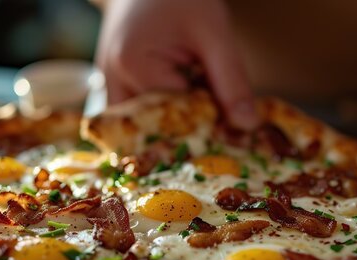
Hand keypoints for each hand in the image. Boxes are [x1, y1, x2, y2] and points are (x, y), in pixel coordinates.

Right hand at [96, 0, 259, 129]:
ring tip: (201, 109)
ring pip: (141, 125)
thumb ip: (231, 81)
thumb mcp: (215, 34)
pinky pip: (136, 112)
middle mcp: (113, 79)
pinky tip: (187, 100)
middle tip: (221, 126)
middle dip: (187, 129)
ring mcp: (109, 80)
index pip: (174, 116)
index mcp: (133, 66)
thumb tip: (247, 126)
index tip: (234, 126)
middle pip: (152, 127)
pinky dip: (161, 112)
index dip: (207, 122)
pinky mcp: (114, 80)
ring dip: (171, 124)